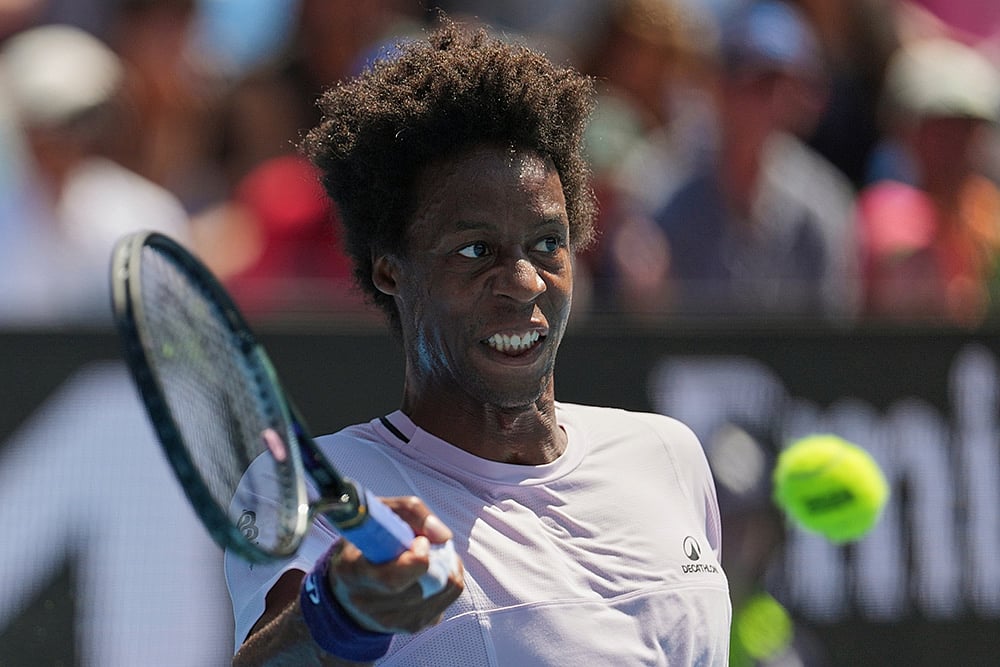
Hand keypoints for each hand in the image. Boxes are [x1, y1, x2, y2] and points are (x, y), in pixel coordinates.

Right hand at [327, 496, 463, 633]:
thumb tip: (444, 536)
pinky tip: (433, 573)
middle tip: (430, 545)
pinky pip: (444, 603)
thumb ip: (411, 512)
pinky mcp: (410, 626)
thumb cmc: (367, 541)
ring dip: (447, 569)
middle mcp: (366, 603)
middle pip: (422, 588)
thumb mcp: (379, 514)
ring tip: (434, 555)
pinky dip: (447, 583)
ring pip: (440, 593)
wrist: (348, 584)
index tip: (421, 541)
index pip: (392, 579)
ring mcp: (388, 620)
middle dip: (438, 561)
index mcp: (352, 571)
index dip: (416, 560)